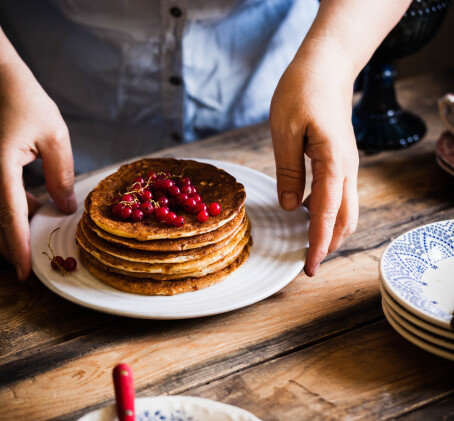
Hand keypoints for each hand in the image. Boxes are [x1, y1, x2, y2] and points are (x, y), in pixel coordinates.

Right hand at [0, 56, 75, 279]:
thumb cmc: (22, 98)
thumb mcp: (53, 137)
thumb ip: (61, 175)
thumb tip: (65, 208)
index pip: (9, 216)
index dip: (17, 246)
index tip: (23, 271)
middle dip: (11, 242)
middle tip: (29, 261)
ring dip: (14, 224)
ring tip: (40, 231)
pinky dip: (12, 207)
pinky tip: (35, 205)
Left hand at [269, 41, 358, 276]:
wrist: (326, 67)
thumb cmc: (302, 92)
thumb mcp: (285, 131)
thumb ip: (289, 171)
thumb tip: (292, 208)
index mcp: (333, 163)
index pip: (327, 215)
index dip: (318, 244)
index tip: (310, 268)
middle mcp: (347, 169)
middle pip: (346, 219)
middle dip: (330, 244)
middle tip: (309, 264)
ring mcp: (347, 165)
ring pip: (346, 209)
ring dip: (330, 231)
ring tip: (308, 246)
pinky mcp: (341, 161)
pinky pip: (339, 195)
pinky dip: (327, 213)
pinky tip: (307, 214)